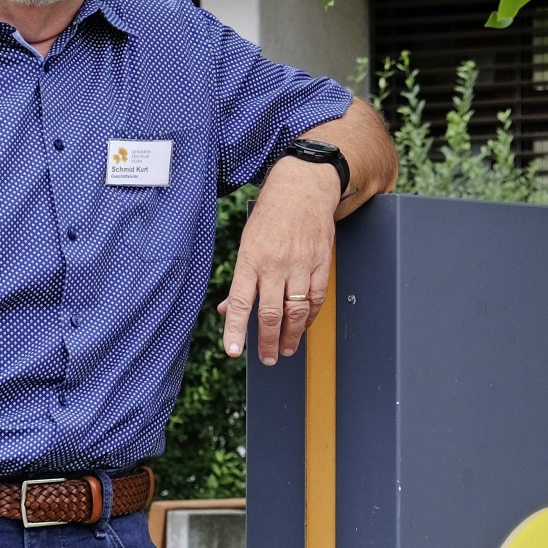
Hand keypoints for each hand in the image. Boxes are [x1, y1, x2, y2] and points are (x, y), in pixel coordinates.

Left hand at [221, 157, 338, 364]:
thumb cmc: (270, 216)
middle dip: (268, 342)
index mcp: (251, 260)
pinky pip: (315, 299)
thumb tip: (228, 310)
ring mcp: (300, 265)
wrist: (303, 189)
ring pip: (296, 311)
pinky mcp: (320, 263)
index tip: (233, 352)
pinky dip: (310, 317)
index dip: (236, 330)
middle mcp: (275, 265)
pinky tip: (303, 325)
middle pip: (270, 314)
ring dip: (291, 335)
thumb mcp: (247, 243)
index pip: (241, 302)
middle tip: (267, 359)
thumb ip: (241, 281)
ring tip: (286, 349)